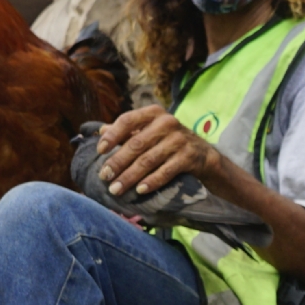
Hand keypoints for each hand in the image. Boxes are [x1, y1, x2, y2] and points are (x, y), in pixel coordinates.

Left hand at [96, 105, 217, 195]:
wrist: (205, 156)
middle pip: (136, 143)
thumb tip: (100, 130)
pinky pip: (166, 171)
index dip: (112, 135)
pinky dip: (152, 181)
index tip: (100, 151)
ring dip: (130, 176)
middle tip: (104, 177)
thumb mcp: (151, 131)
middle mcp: (167, 122)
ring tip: (116, 189)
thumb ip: (128, 131)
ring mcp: (180, 140)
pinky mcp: (189, 157)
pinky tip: (140, 190)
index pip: (127, 120)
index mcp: (154, 113)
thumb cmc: (170, 142)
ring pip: (148, 160)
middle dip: (117, 162)